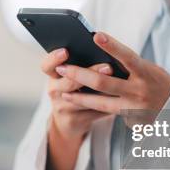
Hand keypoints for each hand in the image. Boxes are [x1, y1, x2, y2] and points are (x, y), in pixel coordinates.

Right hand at [42, 47, 112, 169]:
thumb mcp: (70, 76)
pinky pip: (94, 111)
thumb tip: (103, 48)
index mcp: (53, 75)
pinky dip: (108, 103)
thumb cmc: (75, 88)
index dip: (54, 58)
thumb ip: (81, 64)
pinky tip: (122, 97)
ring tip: (118, 82)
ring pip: (83, 100)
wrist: (69, 120)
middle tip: (108, 66)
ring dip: (102, 91)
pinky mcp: (74, 121)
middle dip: (89, 73)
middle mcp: (54, 91)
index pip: (47, 66)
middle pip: (68, 83)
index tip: (66, 51)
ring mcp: (62, 108)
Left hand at [55, 32, 169, 122]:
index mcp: (146, 72)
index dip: (112, 46)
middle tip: (62, 68)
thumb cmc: (156, 80)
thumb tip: (96, 57)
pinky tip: (74, 100)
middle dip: (80, 75)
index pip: (127, 56)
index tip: (96, 35)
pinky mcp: (130, 118)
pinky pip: (105, 111)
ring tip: (61, 90)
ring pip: (100, 102)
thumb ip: (126, 64)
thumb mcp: (147, 69)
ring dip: (78, 96)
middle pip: (104, 82)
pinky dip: (88, 105)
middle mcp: (139, 90)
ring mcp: (134, 106)